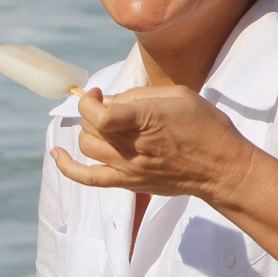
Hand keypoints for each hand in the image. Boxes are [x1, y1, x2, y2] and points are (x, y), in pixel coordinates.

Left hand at [51, 85, 256, 207]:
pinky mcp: (128, 182)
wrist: (221, 167)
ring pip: (87, 147)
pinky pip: (87, 177)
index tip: (99, 94)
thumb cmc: (204, 126)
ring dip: (89, 132)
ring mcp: (128, 167)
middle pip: (90, 128)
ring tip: (103, 125)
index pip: (99, 113)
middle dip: (93, 113)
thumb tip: (109, 100)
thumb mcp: (176, 95)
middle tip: (109, 107)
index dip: (90, 100)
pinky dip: (67, 166)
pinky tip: (57, 154)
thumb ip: (138, 96)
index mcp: (146, 119)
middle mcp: (133, 145)